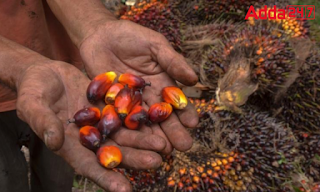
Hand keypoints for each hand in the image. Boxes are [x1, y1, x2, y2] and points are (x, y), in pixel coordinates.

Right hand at [16, 61, 168, 190]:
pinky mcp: (110, 105)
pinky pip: (127, 111)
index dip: (106, 178)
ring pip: (126, 134)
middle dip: (135, 159)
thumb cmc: (33, 91)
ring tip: (164, 145)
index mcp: (71, 145)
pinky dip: (142, 117)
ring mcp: (102, 121)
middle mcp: (90, 138)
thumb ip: (43, 122)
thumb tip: (55, 141)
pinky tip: (158, 120)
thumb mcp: (32, 104)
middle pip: (114, 152)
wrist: (46, 73)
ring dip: (144, 141)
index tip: (125, 190)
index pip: (89, 166)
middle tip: (156, 162)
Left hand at [80, 20, 198, 152]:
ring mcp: (129, 103)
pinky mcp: (110, 105)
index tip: (193, 123)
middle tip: (183, 146)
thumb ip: (172, 61)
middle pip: (162, 117)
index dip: (185, 112)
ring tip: (163, 151)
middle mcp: (148, 97)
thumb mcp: (155, 45)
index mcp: (162, 83)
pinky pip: (119, 120)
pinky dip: (126, 132)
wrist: (100, 35)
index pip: (176, 101)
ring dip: (153, 137)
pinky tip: (135, 143)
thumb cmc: (131, 36)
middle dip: (173, 131)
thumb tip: (194, 79)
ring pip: (143, 123)